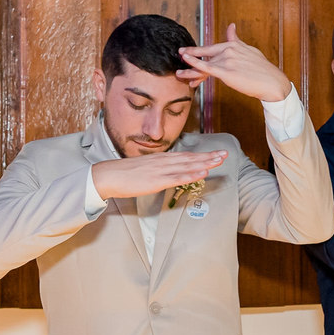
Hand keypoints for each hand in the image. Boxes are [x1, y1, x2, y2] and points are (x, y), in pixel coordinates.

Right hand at [91, 150, 226, 199]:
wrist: (108, 175)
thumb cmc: (125, 174)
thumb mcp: (145, 169)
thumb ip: (159, 169)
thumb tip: (169, 172)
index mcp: (161, 159)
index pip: (186, 156)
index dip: (203, 155)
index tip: (216, 154)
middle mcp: (164, 161)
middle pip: (190, 158)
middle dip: (209, 157)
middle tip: (225, 155)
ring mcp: (161, 170)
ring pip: (187, 165)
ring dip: (204, 163)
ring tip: (219, 161)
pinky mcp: (156, 180)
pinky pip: (177, 177)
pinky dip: (190, 174)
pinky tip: (202, 173)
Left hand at [176, 23, 290, 101]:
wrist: (272, 82)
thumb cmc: (262, 69)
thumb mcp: (249, 50)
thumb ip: (236, 39)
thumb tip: (231, 26)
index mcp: (233, 45)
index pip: (213, 48)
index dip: (200, 52)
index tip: (190, 51)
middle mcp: (228, 50)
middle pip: (205, 53)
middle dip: (190, 53)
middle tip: (179, 53)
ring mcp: (227, 60)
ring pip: (204, 65)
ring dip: (190, 70)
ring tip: (179, 73)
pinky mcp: (226, 72)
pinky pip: (206, 68)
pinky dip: (194, 64)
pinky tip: (185, 63)